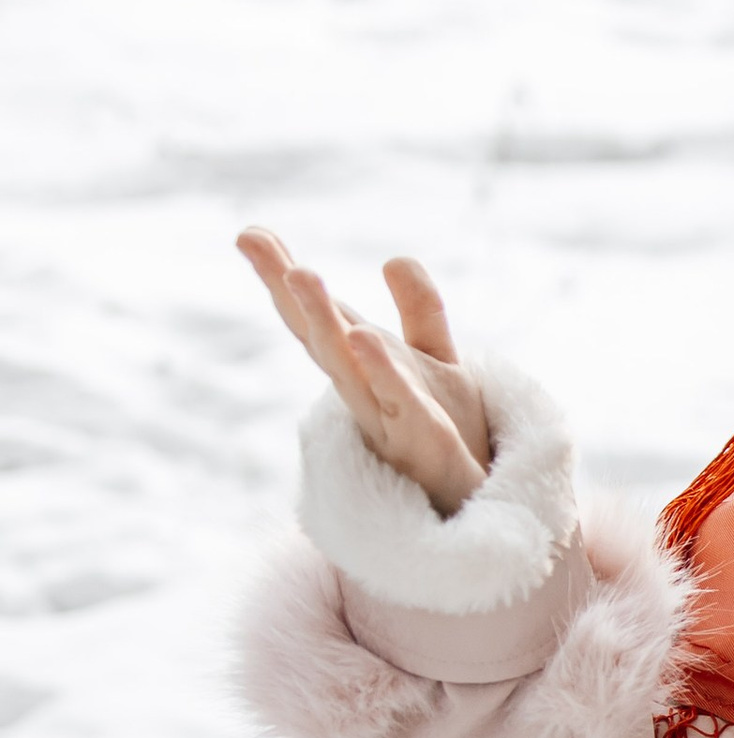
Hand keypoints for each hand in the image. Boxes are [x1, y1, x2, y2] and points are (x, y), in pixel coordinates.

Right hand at [237, 231, 490, 515]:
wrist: (480, 505)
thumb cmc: (451, 435)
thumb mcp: (438, 362)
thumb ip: (419, 313)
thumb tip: (393, 257)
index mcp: (364, 369)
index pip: (320, 318)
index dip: (285, 276)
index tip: (249, 232)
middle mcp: (364, 394)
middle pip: (319, 337)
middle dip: (287, 290)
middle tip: (253, 241)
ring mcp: (387, 422)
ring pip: (347, 368)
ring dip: (323, 322)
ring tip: (301, 274)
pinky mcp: (423, 444)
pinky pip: (400, 406)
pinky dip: (382, 374)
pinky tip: (364, 338)